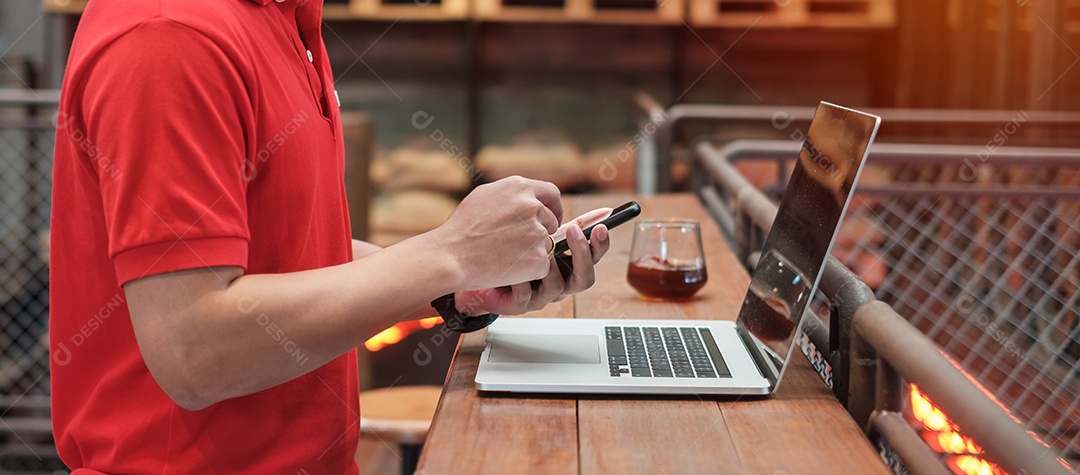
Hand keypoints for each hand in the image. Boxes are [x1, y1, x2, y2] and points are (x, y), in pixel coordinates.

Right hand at [434, 176, 562, 289]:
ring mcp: (537, 233)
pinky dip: (530, 269)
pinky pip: (543, 265)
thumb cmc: (462, 227)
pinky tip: (508, 268)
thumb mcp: (484, 196)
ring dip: (533, 251)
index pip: (552, 193)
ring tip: (505, 256)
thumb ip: (511, 193)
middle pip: (551, 221)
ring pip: (547, 244)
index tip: (551, 218)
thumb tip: (528, 195)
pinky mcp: (538, 258)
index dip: (554, 207)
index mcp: (520, 188)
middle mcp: (532, 207)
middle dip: (540, 232)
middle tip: (519, 244)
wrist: (451, 256)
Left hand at [454, 208, 612, 315]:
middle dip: (583, 253)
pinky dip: (520, 276)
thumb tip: (581, 203)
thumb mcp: (527, 222)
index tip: (602, 224)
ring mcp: (540, 295)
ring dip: (552, 265)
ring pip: (560, 288)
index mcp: (565, 261)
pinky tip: (508, 260)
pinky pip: (527, 293)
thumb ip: (550, 215)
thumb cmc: (500, 242)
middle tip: (573, 231)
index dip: (600, 242)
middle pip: (585, 278)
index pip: (592, 255)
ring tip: (538, 246)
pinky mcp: (520, 304)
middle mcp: (557, 280)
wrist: (467, 263)